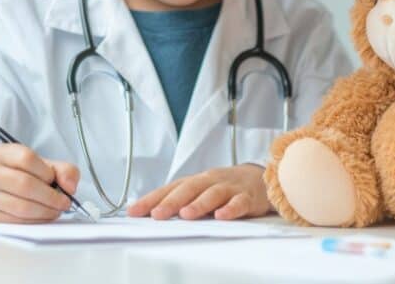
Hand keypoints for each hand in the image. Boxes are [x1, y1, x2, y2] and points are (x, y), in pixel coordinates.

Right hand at [0, 143, 79, 222]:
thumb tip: (70, 187)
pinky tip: (43, 217)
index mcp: (2, 153)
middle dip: (50, 197)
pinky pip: (16, 222)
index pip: (26, 159)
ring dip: (45, 212)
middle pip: (24, 184)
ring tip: (55, 210)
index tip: (56, 181)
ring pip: (21, 206)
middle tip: (64, 203)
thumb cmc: (24, 175)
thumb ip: (64, 171)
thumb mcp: (44, 165)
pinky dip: (35, 222)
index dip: (46, 172)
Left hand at [127, 164, 270, 220]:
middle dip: (171, 202)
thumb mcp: (200, 191)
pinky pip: (239, 203)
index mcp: (195, 181)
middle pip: (188, 189)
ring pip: (212, 194)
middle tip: (157, 214)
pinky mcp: (247, 197)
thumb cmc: (224, 187)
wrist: (260, 178)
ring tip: (186, 215)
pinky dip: (230, 209)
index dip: (151, 200)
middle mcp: (209, 181)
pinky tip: (222, 216)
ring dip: (199, 204)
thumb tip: (150, 214)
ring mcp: (229, 188)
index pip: (169, 189)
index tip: (134, 212)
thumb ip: (180, 200)